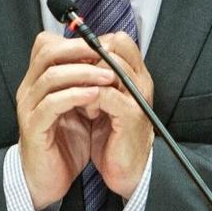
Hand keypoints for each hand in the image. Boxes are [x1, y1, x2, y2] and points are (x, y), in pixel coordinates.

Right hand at [15, 31, 115, 209]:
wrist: (48, 181)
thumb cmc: (65, 144)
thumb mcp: (78, 108)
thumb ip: (85, 84)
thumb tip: (109, 60)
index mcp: (38, 82)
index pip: (46, 45)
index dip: (74, 41)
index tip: (102, 46)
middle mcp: (29, 90)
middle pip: (47, 53)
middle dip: (80, 50)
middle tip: (106, 54)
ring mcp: (29, 108)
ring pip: (51, 77)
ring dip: (84, 73)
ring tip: (108, 77)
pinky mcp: (33, 127)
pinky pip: (52, 104)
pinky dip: (75, 95)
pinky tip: (95, 95)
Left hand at [88, 32, 154, 198]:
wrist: (126, 171)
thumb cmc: (111, 136)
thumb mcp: (102, 100)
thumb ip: (95, 78)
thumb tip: (70, 56)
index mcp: (135, 74)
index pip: (118, 39)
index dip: (93, 47)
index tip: (76, 66)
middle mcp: (141, 80)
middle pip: (114, 46)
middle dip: (87, 60)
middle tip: (75, 80)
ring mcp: (138, 96)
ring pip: (108, 66)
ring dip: (87, 79)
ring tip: (80, 97)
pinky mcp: (131, 115)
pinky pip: (105, 94)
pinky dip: (88, 99)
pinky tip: (85, 112)